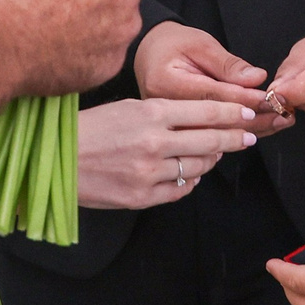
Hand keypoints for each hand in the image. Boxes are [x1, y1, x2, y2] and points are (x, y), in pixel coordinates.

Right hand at [75, 97, 258, 209]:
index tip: (247, 114)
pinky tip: (190, 173)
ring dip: (211, 160)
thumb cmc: (91, 128)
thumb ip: (164, 113)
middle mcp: (155, 142)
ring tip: (216, 153)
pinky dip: (190, 180)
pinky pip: (180, 189)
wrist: (58, 159)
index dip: (232, 113)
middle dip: (234, 138)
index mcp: (151, 113)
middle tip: (247, 137)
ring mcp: (149, 172)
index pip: (205, 111)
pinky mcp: (142, 197)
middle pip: (210, 140)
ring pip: (198, 167)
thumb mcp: (127, 107)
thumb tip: (199, 120)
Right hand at [135, 22, 287, 128]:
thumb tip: (257, 79)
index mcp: (166, 84)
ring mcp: (166, 128)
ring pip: (214, 138)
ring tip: (277, 124)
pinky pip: (207, 143)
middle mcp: (164, 111)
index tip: (271, 100)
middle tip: (283, 116)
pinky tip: (254, 133)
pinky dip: (233, 138)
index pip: (213, 97)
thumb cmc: (173, 45)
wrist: (148, 54)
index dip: (245, 100)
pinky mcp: (175, 134)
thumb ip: (228, 64)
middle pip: (215, 124)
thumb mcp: (200, 44)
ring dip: (249, 132)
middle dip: (254, 121)